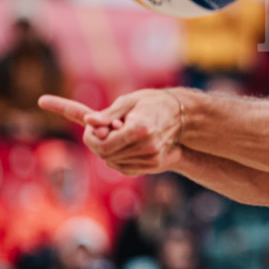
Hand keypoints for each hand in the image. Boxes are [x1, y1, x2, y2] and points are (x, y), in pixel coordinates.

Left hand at [38, 90, 184, 176]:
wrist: (179, 114)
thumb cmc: (151, 103)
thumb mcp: (128, 101)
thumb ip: (107, 114)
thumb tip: (88, 121)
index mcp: (140, 129)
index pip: (104, 146)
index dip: (91, 137)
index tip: (92, 125)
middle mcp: (148, 147)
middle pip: (106, 156)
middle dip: (98, 142)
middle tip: (103, 127)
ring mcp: (152, 158)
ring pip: (113, 163)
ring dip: (107, 150)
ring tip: (117, 133)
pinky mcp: (154, 164)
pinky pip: (124, 168)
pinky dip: (117, 157)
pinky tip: (123, 144)